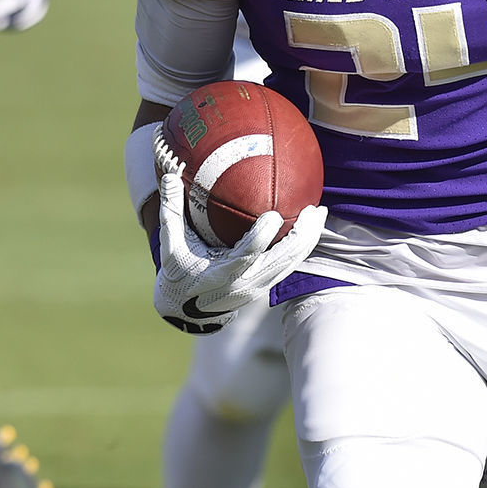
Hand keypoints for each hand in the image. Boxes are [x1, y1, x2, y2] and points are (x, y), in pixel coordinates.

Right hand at [152, 171, 325, 333]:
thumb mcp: (170, 246)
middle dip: (301, 236)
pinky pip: (290, 265)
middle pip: (282, 260)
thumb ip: (171, 212)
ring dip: (308, 239)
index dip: (262, 237)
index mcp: (222, 274)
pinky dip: (302, 246)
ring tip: (319, 212)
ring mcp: (259, 286)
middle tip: (311, 209)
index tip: (273, 214)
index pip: (247, 255)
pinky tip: (311, 226)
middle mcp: (245, 283)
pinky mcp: (266, 286)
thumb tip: (167, 175)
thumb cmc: (178, 273)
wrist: (185, 312)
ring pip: (292, 263)